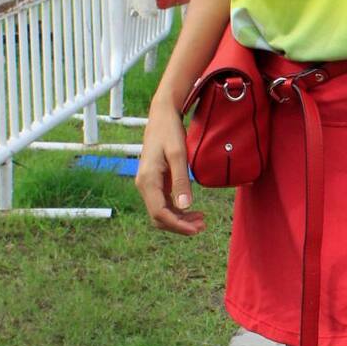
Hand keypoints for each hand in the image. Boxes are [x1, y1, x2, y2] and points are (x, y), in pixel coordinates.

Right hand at [136, 101, 205, 234]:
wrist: (162, 116)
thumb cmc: (170, 132)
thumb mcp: (179, 155)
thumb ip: (181, 181)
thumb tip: (185, 206)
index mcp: (147, 180)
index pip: (159, 213)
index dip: (177, 225)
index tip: (196, 229)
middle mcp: (144, 185)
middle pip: (159, 217)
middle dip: (179, 225)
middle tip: (202, 226)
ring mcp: (148, 185)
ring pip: (161, 212)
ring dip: (180, 220)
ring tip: (201, 221)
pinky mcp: (155, 182)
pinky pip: (164, 203)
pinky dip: (178, 210)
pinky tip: (193, 210)